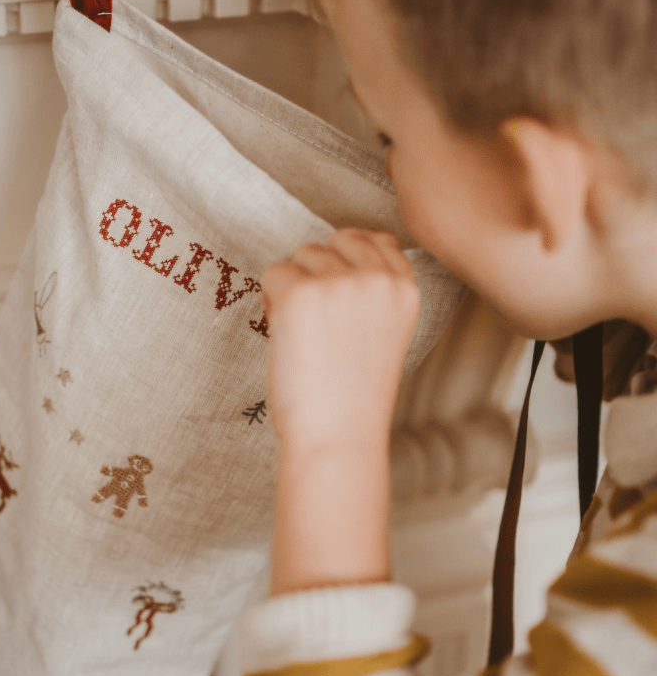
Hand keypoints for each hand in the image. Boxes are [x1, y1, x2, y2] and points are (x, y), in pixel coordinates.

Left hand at [262, 228, 419, 453]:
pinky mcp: (300, 293)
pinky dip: (270, 303)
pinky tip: (286, 337)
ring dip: (292, 287)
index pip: (378, 239)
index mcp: (405, 288)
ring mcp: (339, 282)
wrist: (337, 436)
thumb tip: (338, 257)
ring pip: (300, 256)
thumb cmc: (354, 397)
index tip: (337, 289)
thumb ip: (373, 293)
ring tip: (303, 334)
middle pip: (333, 242)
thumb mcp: (386, 334)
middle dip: (317, 272)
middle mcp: (376, 278)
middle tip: (316, 320)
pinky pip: (272, 274)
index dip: (348, 259)